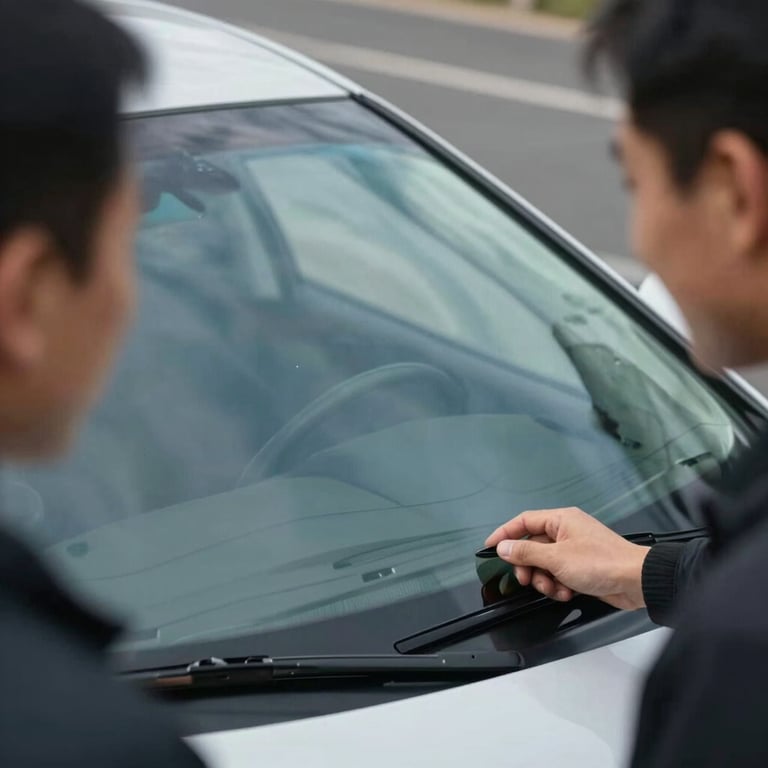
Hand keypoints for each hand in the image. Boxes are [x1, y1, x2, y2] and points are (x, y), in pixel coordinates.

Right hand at [485, 507, 650, 610]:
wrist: (637, 581)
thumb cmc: (601, 562)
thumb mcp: (556, 558)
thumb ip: (526, 552)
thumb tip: (503, 547)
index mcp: (561, 520)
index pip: (523, 521)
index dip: (505, 533)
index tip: (489, 547)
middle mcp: (566, 531)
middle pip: (533, 546)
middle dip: (528, 566)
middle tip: (527, 579)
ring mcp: (574, 550)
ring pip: (545, 563)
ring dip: (545, 580)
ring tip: (554, 589)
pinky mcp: (582, 567)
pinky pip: (559, 574)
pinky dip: (558, 585)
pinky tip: (566, 592)